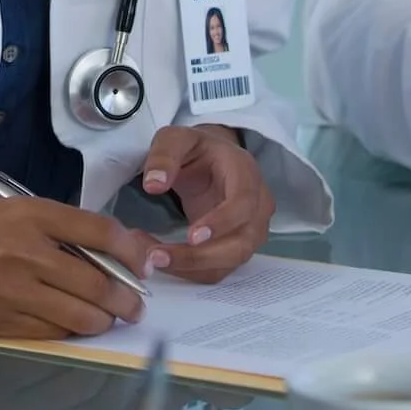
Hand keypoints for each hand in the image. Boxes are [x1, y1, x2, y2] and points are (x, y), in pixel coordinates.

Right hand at [0, 199, 165, 339]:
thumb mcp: (5, 213)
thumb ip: (52, 229)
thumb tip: (104, 252)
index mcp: (30, 213)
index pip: (100, 231)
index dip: (133, 251)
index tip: (147, 263)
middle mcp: (26, 249)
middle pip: (98, 281)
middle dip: (125, 299)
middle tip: (135, 305)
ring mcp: (13, 289)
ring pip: (79, 314)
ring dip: (102, 321)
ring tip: (108, 320)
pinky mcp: (0, 321)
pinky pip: (50, 333)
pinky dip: (68, 332)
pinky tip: (72, 327)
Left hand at [140, 123, 274, 280]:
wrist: (211, 160)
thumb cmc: (196, 149)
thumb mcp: (175, 139)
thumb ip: (164, 155)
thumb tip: (153, 185)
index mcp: (246, 174)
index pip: (244, 203)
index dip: (222, 222)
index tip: (191, 236)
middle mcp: (258, 206)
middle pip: (240, 243)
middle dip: (199, 256)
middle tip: (157, 256)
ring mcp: (252, 230)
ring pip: (230, 262)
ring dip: (191, 267)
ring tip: (153, 258)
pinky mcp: (238, 247)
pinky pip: (220, 269)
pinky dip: (191, 270)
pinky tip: (163, 259)